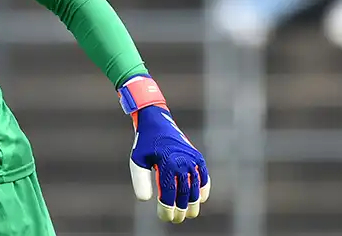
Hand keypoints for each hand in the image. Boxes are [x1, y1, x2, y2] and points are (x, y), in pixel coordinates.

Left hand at [118, 75, 210, 222]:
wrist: (156, 122)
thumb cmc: (145, 143)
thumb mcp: (137, 160)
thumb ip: (140, 180)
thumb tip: (145, 200)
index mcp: (167, 164)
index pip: (169, 194)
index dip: (167, 209)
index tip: (164, 218)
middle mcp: (182, 162)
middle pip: (184, 194)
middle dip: (180, 210)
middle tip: (176, 220)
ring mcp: (192, 160)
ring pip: (196, 188)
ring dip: (193, 203)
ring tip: (189, 214)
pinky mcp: (197, 157)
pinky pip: (204, 177)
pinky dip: (203, 189)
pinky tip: (199, 199)